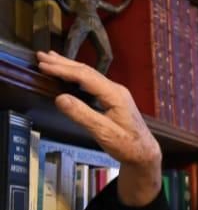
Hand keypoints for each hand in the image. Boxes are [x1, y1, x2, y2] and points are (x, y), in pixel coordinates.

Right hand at [37, 50, 161, 205]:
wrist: (144, 153)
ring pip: (89, 75)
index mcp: (115, 94)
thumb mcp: (104, 133)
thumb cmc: (128, 145)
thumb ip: (82, 115)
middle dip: (63, 63)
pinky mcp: (114, 99)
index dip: (63, 69)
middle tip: (41, 56)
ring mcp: (115, 93)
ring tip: (51, 59)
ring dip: (69, 66)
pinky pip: (92, 82)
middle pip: (86, 71)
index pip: (85, 76)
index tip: (44, 65)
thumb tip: (60, 98)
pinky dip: (77, 76)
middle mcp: (116, 89)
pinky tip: (69, 74)